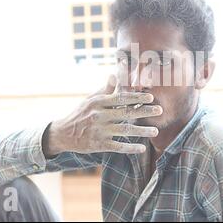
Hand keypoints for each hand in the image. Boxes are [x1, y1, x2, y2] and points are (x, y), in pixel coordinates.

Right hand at [43, 75, 162, 156]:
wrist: (62, 134)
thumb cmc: (80, 114)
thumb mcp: (90, 100)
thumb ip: (105, 90)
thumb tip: (114, 74)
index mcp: (98, 102)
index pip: (121, 98)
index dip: (136, 98)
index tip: (150, 97)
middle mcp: (99, 116)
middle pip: (126, 113)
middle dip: (144, 112)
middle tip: (160, 110)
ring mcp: (99, 131)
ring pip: (124, 131)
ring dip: (142, 131)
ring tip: (155, 131)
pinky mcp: (98, 145)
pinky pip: (117, 146)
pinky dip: (130, 148)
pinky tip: (142, 148)